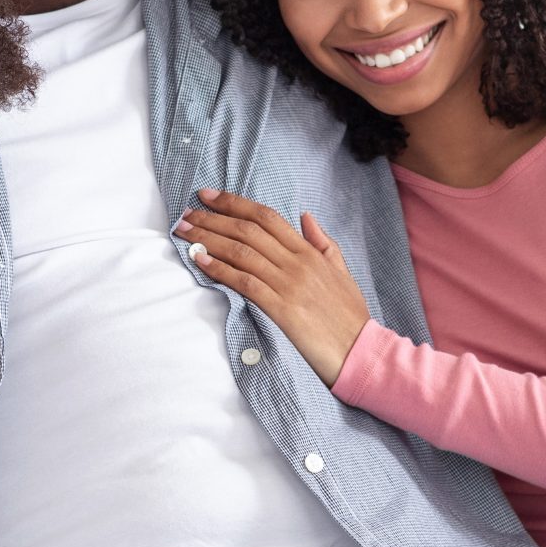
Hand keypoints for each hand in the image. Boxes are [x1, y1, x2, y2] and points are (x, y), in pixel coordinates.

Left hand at [173, 188, 369, 384]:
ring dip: (209, 239)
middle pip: (248, 231)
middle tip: (186, 213)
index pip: (267, 218)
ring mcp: (289, 285)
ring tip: (184, 233)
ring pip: (242, 252)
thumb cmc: (350, 316)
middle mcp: (297, 263)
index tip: (209, 196)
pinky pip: (245, 283)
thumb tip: (305, 216)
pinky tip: (200, 260)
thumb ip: (323, 242)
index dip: (235, 203)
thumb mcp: (341, 271)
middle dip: (213, 218)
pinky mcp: (282, 309)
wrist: (361, 350)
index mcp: (310, 252)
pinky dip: (220, 268)